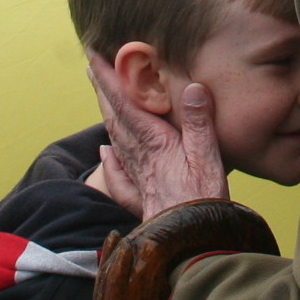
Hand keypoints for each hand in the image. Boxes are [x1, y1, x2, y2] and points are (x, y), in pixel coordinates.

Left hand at [84, 54, 230, 219]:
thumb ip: (198, 122)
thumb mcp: (208, 157)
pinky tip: (106, 154)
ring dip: (107, 115)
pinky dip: (110, 159)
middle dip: (103, 90)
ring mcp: (138, 177)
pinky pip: (119, 173)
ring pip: (116, 139)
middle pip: (115, 117)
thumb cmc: (201, 202)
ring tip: (101, 98)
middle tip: (91, 66)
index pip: (125, 103)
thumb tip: (192, 87)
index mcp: (154, 143)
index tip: (94, 55)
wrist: (188, 244)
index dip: (109, 78)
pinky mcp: (141, 197)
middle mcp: (140, 157)